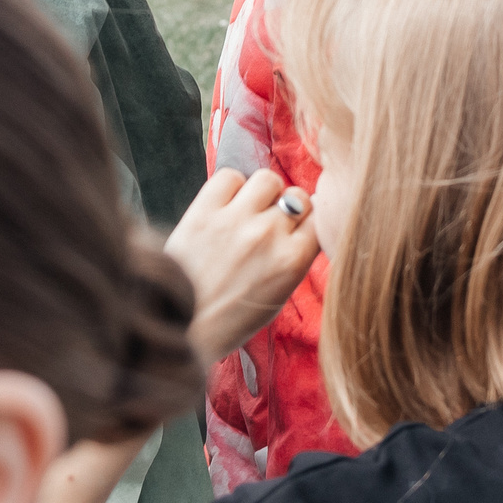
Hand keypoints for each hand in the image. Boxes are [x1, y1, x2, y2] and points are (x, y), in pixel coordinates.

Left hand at [165, 168, 320, 364]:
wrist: (182, 326)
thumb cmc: (231, 317)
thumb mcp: (278, 296)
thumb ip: (293, 257)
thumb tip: (300, 222)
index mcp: (292, 261)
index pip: (320, 218)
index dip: (309, 221)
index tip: (297, 228)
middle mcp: (268, 235)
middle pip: (297, 196)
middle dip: (288, 208)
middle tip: (270, 223)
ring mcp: (236, 220)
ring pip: (267, 179)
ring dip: (263, 192)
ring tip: (248, 210)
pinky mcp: (204, 210)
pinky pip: (230, 176)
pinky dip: (231, 186)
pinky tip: (225, 206)